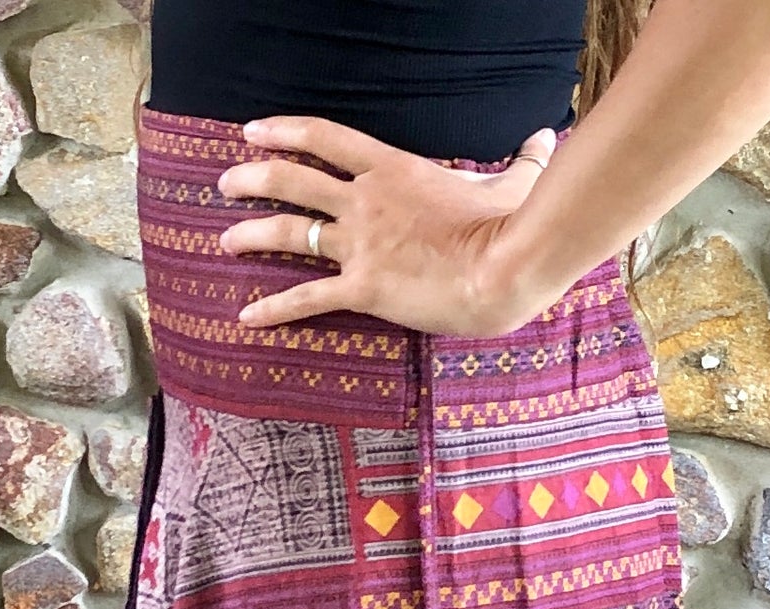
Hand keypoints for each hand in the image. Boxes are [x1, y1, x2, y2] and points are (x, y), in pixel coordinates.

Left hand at [215, 117, 557, 337]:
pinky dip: (273, 307)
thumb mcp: (513, 184)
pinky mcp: (364, 288)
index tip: (254, 130)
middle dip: (253, 177)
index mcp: (393, 170)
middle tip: (226, 181)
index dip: (285, 131)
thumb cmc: (510, 225)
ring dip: (250, 232)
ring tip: (223, 238)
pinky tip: (245, 316)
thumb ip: (522, 161)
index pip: (326, 139)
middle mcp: (366, 201)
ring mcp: (361, 244)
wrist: (504, 267)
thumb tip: (546, 140)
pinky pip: (307, 299)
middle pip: (294, 180)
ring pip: (289, 232)